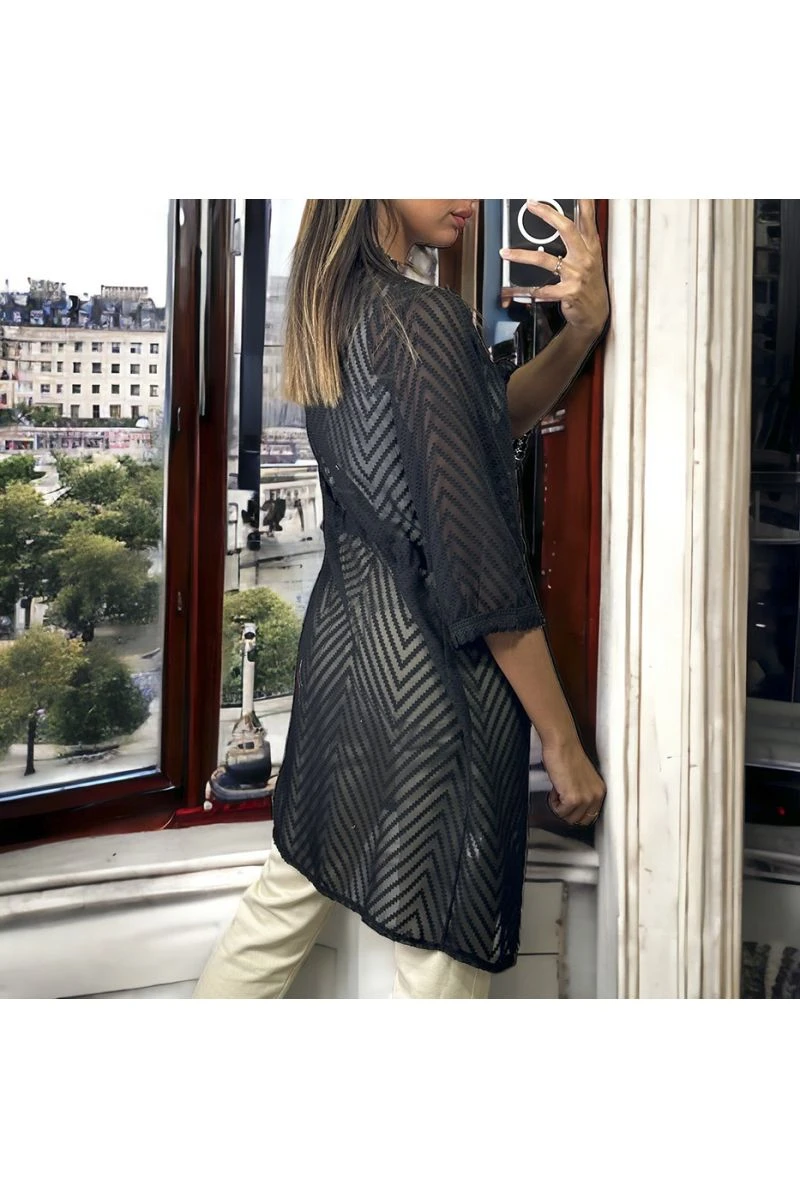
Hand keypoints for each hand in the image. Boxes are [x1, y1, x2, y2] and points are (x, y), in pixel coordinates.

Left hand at [499, 200, 609, 336]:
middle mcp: (585, 257)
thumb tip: (563, 220)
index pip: (588, 218)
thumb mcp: (590, 259)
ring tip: (506, 253)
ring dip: (522, 255)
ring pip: (545, 260)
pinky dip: (527, 291)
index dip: (583, 201)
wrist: (595, 314)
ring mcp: (577, 275)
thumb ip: (579, 240)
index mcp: (591, 246)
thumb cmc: (589, 284)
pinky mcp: (568, 293)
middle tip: (532, 205)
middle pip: (567, 229)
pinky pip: (542, 290)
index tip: (577, 186)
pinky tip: (515, 291)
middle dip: (548, 214)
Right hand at [540, 738, 605, 826]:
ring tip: (558, 791)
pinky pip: (559, 812)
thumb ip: (583, 794)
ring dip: (560, 807)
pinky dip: (553, 803)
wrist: (562, 745)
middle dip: (568, 812)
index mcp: (600, 791)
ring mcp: (585, 798)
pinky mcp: (573, 798)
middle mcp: (596, 796)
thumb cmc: (568, 756)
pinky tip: (555, 789)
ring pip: (569, 818)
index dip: (576, 813)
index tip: (568, 806)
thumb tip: (574, 808)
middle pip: (580, 821)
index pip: (591, 816)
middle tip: (561, 798)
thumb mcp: (583, 780)